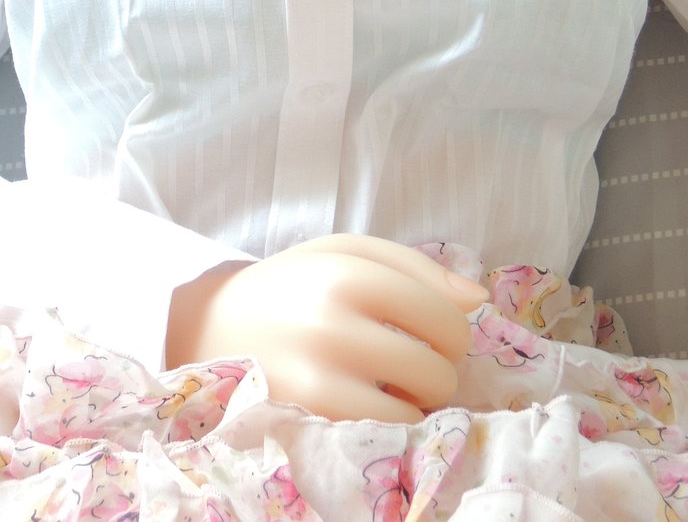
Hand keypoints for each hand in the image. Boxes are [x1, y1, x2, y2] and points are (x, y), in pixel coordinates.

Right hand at [166, 234, 486, 422]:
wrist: (209, 326)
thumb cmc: (292, 287)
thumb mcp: (345, 252)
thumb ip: (416, 267)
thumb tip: (478, 300)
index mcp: (349, 272)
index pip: (446, 316)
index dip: (450, 330)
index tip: (429, 332)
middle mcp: (334, 322)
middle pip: (440, 366)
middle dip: (434, 366)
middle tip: (404, 360)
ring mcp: (320, 376)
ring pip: (419, 407)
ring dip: (414, 401)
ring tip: (384, 384)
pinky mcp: (309, 418)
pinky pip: (388, 435)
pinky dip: (389, 424)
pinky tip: (364, 403)